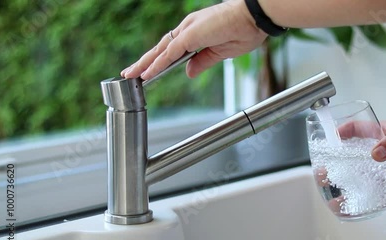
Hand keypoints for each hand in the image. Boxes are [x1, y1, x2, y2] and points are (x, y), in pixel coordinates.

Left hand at [121, 0, 266, 79]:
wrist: (255, 18)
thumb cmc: (244, 31)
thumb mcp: (221, 53)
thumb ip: (203, 62)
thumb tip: (188, 72)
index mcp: (195, 33)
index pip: (172, 49)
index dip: (159, 60)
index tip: (149, 70)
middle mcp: (188, 29)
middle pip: (161, 48)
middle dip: (145, 62)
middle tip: (131, 73)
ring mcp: (187, 31)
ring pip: (161, 50)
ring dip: (145, 63)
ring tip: (131, 75)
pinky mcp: (190, 35)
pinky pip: (170, 53)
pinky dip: (157, 64)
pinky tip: (147, 73)